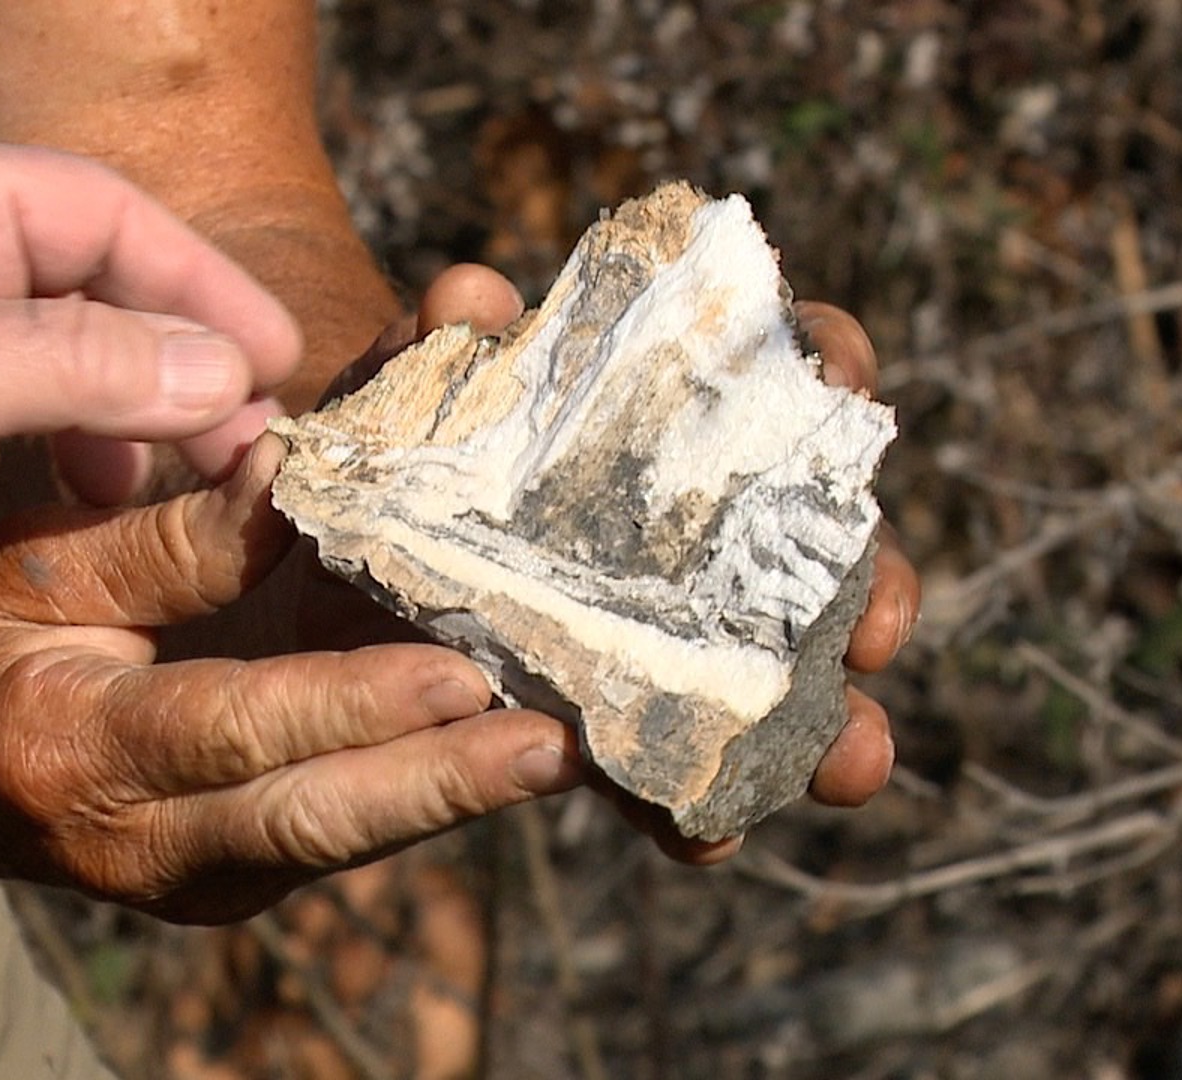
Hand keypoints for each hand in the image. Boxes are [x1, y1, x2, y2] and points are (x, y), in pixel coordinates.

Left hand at [0, 121, 301, 606]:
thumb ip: (85, 366)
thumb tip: (226, 375)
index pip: (112, 219)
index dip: (206, 289)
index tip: (279, 365)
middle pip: (86, 296)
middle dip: (156, 376)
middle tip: (225, 454)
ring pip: (34, 368)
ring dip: (84, 431)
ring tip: (111, 494)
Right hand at [0, 434, 581, 925]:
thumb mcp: (36, 569)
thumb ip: (170, 537)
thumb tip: (294, 470)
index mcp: (83, 752)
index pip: (237, 728)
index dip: (351, 704)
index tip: (459, 677)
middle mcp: (151, 843)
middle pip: (323, 817)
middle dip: (453, 784)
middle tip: (568, 744)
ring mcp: (203, 876)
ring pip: (353, 836)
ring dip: (465, 793)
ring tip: (577, 745)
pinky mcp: (243, 872)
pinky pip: (349, 829)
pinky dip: (433, 789)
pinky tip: (516, 746)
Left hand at [230, 262, 923, 864]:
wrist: (303, 603)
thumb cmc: (374, 482)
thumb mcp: (389, 417)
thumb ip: (426, 361)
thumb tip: (473, 300)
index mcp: (661, 422)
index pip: (778, 367)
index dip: (829, 367)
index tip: (843, 388)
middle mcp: (695, 530)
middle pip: (818, 540)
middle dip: (868, 581)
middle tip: (877, 622)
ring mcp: (670, 639)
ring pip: (783, 675)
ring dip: (830, 721)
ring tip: (852, 762)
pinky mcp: (620, 733)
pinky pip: (679, 773)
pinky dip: (698, 804)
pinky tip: (709, 832)